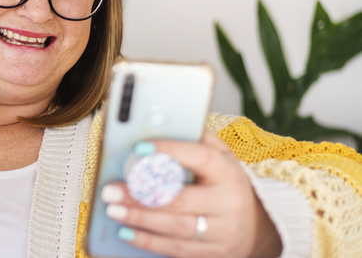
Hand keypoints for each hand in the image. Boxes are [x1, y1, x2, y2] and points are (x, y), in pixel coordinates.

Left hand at [100, 130, 282, 257]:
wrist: (257, 227)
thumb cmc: (225, 186)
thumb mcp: (222, 159)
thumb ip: (197, 140)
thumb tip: (162, 122)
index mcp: (229, 173)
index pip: (201, 158)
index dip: (171, 151)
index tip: (140, 147)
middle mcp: (229, 203)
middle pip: (182, 199)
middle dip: (142, 195)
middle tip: (110, 191)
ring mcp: (222, 232)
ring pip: (177, 227)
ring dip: (140, 219)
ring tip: (112, 210)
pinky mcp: (213, 254)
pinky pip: (176, 248)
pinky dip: (148, 241)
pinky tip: (126, 232)